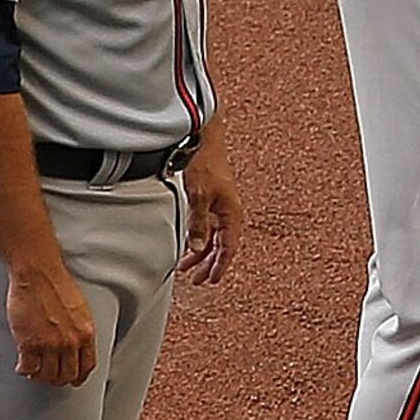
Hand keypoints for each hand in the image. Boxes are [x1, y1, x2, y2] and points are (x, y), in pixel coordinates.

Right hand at [7, 259, 99, 386]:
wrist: (38, 273)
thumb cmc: (55, 284)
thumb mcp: (80, 309)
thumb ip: (79, 330)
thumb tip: (76, 346)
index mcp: (85, 333)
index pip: (87, 366)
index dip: (79, 376)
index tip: (74, 379)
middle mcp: (70, 342)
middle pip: (67, 375)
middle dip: (58, 379)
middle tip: (49, 375)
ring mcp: (50, 344)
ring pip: (47, 376)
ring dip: (40, 376)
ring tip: (34, 370)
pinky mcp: (29, 343)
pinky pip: (28, 368)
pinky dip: (24, 370)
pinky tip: (22, 365)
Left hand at [178, 125, 242, 286]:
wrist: (201, 138)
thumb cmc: (204, 162)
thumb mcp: (198, 195)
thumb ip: (198, 223)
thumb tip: (198, 248)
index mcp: (232, 212)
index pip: (229, 247)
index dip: (221, 265)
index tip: (211, 280)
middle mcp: (228, 212)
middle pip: (222, 246)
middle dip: (210, 264)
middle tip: (198, 280)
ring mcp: (220, 207)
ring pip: (213, 238)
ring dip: (201, 254)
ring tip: (187, 268)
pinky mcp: (211, 200)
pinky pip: (207, 227)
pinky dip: (199, 239)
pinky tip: (188, 246)